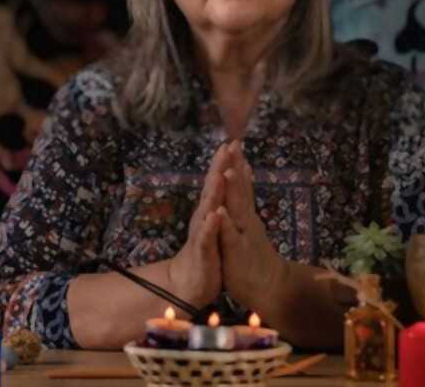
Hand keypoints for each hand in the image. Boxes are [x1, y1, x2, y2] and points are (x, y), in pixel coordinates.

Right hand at [167, 142, 235, 311]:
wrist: (191, 283)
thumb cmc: (208, 251)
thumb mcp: (217, 224)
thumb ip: (220, 202)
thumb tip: (225, 178)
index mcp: (211, 210)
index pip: (219, 183)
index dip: (225, 163)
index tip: (233, 142)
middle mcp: (205, 217)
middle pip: (212, 189)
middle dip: (219, 168)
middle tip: (226, 147)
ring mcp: (203, 234)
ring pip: (208, 209)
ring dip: (213, 192)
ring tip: (219, 174)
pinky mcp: (203, 252)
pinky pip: (207, 237)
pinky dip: (210, 226)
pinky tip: (214, 215)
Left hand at [216, 143, 289, 308]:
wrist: (269, 287)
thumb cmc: (254, 256)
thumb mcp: (249, 226)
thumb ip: (247, 203)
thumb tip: (246, 179)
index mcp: (246, 214)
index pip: (242, 185)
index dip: (238, 164)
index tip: (234, 142)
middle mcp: (246, 220)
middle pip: (241, 190)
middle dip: (236, 167)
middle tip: (234, 144)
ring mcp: (243, 235)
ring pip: (237, 209)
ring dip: (232, 191)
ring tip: (226, 171)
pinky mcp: (237, 252)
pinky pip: (230, 236)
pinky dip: (225, 223)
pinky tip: (220, 211)